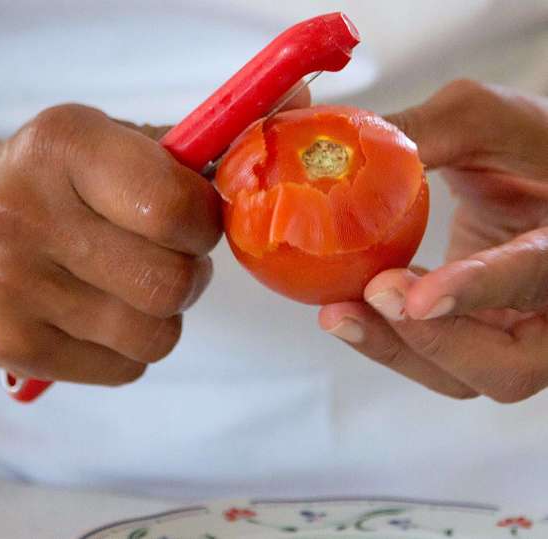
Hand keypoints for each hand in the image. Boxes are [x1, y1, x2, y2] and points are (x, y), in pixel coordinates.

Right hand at [0, 105, 221, 385]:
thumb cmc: (41, 179)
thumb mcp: (96, 139)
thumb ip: (174, 158)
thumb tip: (243, 185)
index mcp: (62, 147)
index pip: (173, 208)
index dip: (205, 223)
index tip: (194, 220)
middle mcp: (26, 216)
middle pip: (170, 284)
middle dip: (190, 274)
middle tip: (171, 257)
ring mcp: (11, 289)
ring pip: (155, 336)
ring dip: (162, 315)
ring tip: (132, 286)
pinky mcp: (9, 347)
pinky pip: (124, 369)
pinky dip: (129, 347)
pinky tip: (99, 314)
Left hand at [319, 79, 547, 402]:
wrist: (536, 178)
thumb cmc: (521, 142)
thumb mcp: (483, 119)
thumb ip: (424, 132)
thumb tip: (341, 150)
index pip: (537, 275)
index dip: (477, 290)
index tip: (415, 298)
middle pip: (510, 365)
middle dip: (432, 340)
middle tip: (371, 297)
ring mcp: (522, 328)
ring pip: (468, 376)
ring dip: (397, 349)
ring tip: (338, 313)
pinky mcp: (483, 334)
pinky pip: (439, 360)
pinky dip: (392, 340)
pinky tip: (353, 306)